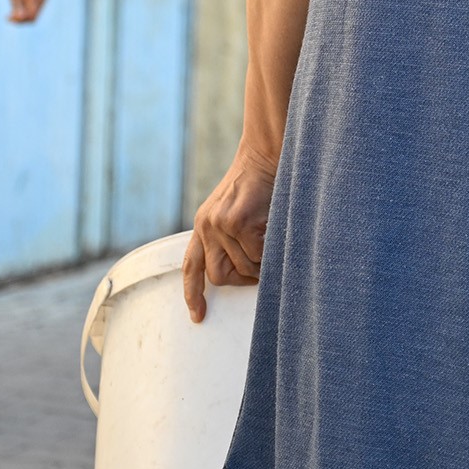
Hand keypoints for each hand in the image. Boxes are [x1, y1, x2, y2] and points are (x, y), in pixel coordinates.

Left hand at [3, 0, 47, 22]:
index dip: (19, 21)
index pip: (31, 16)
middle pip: (34, 15)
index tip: (7, 17)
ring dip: (25, 13)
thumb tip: (18, 19)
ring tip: (14, 6)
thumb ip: (17, 5)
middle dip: (21, 18)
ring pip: (37, 11)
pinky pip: (38, 5)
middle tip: (9, 15)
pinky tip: (21, 0)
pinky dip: (29, 7)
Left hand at [183, 145, 277, 321]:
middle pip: (220, 275)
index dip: (193, 293)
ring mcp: (220, 224)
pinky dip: (271, 252)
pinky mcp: (238, 222)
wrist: (268, 152)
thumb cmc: (261, 182)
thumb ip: (231, 234)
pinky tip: (277, 233)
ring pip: (244, 268)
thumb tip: (247, 270)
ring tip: (274, 243)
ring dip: (262, 264)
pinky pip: (258, 255)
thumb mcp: (235, 208)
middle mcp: (206, 226)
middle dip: (244, 279)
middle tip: (263, 269)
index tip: (198, 316)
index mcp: (204, 224)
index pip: (192, 265)